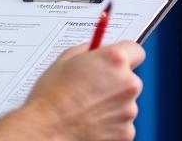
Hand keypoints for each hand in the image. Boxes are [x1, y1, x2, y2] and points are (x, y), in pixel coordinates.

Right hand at [23, 41, 145, 139]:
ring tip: (88, 108)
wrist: (45, 130)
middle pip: (130, 78)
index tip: (117, 62)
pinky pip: (122, 124)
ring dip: (113, 104)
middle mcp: (127, 83)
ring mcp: (128, 110)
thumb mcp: (66, 59)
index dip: (124, 56)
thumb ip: (88, 50)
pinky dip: (111, 124)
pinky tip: (91, 122)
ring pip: (126, 103)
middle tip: (94, 88)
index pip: (136, 50)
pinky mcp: (126, 133)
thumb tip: (95, 50)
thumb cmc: (51, 97)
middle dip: (116, 82)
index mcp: (114, 59)